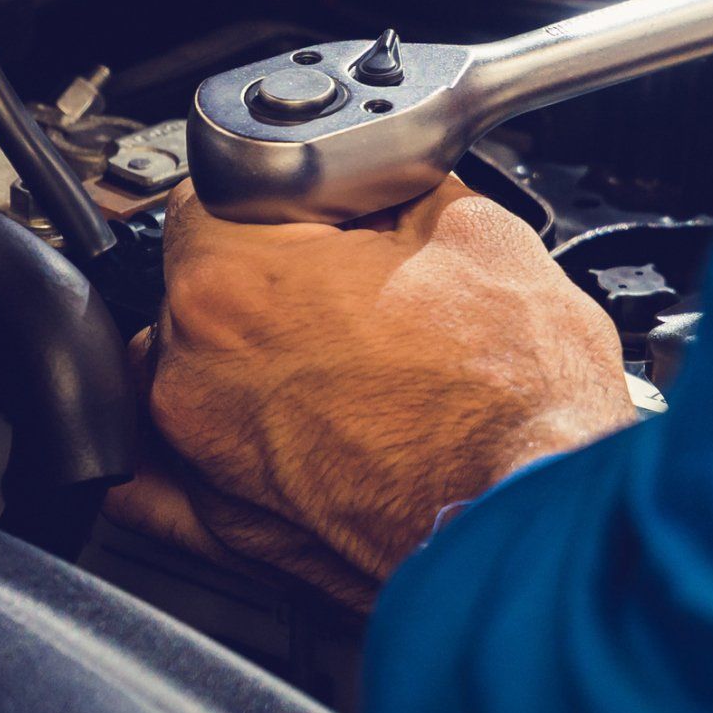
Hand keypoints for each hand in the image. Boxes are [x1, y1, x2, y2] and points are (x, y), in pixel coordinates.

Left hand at [103, 176, 635, 608]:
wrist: (545, 527)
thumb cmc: (520, 405)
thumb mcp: (475, 230)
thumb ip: (388, 186)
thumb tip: (373, 177)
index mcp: (231, 285)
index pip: (215, 191)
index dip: (284, 195)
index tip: (322, 217)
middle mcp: (192, 377)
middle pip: (201, 286)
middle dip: (269, 281)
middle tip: (353, 296)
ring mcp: (199, 463)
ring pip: (192, 374)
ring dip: (242, 361)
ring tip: (338, 371)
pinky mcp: (220, 535)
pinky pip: (166, 476)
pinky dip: (203, 451)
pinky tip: (266, 435)